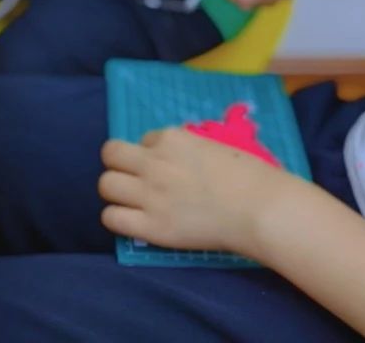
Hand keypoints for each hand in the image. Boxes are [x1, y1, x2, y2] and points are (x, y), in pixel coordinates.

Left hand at [99, 128, 294, 256]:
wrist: (258, 208)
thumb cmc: (248, 175)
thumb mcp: (211, 145)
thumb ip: (186, 149)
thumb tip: (172, 157)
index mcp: (172, 138)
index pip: (144, 139)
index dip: (153, 153)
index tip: (167, 167)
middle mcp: (154, 162)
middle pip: (110, 154)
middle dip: (121, 165)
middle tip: (136, 180)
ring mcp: (149, 194)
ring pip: (105, 185)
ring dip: (117, 191)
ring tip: (133, 201)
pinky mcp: (150, 226)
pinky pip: (111, 217)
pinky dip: (118, 218)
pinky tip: (135, 221)